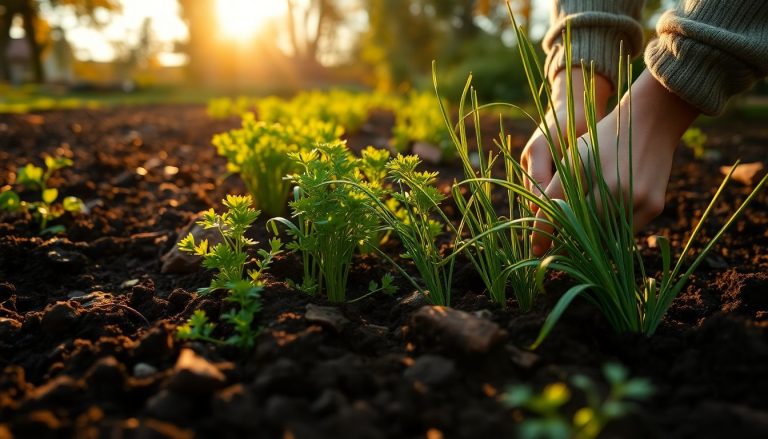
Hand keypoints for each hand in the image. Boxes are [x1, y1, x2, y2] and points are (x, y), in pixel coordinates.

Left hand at [530, 70, 700, 255]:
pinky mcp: (653, 205)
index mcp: (583, 168)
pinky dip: (613, 235)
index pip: (556, 208)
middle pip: (580, 226)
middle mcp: (609, 185)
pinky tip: (604, 234)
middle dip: (565, 240)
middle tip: (555, 252)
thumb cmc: (602, 140)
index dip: (543, 231)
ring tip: (577, 245)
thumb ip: (556, 189)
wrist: (650, 121)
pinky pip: (627, 232)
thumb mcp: (575, 157)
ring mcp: (634, 196)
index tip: (535, 250)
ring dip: (589, 241)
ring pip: (604, 234)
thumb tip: (541, 225)